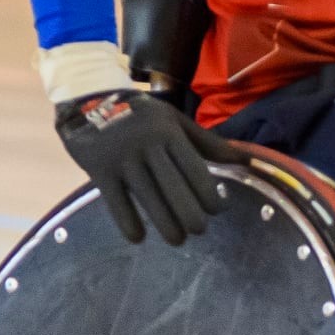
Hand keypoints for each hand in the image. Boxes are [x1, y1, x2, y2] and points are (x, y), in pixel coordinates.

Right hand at [55, 90, 253, 246]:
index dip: (209, 194)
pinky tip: (138, 237)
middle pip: (174, 187)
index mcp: (169, 133)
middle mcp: (148, 146)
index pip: (195, 169)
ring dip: (166, 225)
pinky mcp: (99, 169)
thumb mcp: (174, 120)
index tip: (217, 210)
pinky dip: (128, 223)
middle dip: (191, 214)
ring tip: (177, 239)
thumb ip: (207, 142)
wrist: (88, 95)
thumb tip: (246, 160)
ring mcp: (122, 158)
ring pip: (148, 198)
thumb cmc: (140, 114)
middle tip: (199, 230)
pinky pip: (116, 202)